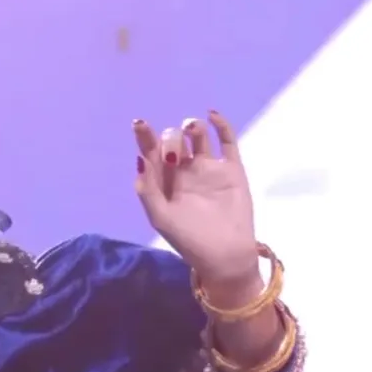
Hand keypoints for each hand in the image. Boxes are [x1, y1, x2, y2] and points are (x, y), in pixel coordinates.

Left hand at [132, 111, 259, 286]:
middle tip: (173, 156)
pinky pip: (228, 142)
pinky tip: (212, 116)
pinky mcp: (232, 170)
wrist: (224, 255)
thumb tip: (140, 158)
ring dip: (191, 127)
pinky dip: (221, 126)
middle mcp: (185, 171)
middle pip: (174, 141)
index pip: (151, 152)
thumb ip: (148, 189)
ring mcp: (209, 168)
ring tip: (190, 129)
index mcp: (164, 181)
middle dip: (170, 140)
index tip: (139, 124)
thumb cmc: (188, 239)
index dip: (144, 137)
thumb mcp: (161, 217)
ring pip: (198, 137)